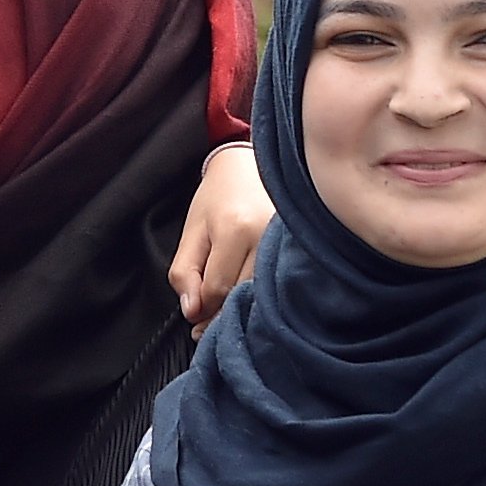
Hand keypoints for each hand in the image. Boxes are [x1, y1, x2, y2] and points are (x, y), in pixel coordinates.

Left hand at [167, 145, 271, 329]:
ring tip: (228, 303)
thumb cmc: (218, 197)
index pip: (218, 289)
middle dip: (222, 313)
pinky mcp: (301, 249)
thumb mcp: (192, 232)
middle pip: (243, 296)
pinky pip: (280, 285)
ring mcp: (289, 243)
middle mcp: (268, 237)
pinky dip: (263, 296)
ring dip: (244, 307)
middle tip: (208, 319)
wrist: (250, 167)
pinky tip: (251, 294)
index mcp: (236, 230)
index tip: (195, 316)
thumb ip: (184, 273)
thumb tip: (192, 312)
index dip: (203, 310)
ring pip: (263, 295)